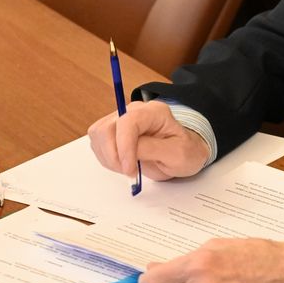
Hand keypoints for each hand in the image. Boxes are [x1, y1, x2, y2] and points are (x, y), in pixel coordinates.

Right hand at [87, 101, 208, 180]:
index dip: (124, 147)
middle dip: (114, 155)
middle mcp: (135, 111)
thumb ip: (153, 149)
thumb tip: (128, 150)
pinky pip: (98, 143)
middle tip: (129, 171)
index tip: (129, 169)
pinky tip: (123, 164)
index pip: (128, 122)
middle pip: (107, 128)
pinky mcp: (113, 130)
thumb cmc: (185, 151)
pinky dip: (106, 158)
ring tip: (129, 167)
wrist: (183, 152)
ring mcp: (122, 119)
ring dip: (109, 157)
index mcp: (155, 112)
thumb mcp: (178, 154)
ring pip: (98, 134)